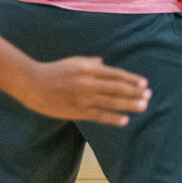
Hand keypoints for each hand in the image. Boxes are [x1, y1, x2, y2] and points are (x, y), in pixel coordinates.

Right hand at [19, 57, 149, 124]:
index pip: (115, 74)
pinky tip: (124, 120)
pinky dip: (113, 117)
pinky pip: (99, 115)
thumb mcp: (73, 62)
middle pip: (117, 88)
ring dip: (129, 104)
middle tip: (149, 96)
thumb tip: (104, 63)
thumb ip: (90, 63)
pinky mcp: (77, 111)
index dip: (131, 79)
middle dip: (134, 92)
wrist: (32, 84)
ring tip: (143, 106)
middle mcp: (88, 82)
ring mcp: (83, 97)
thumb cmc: (54, 71)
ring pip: (111, 102)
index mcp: (88, 69)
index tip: (144, 84)